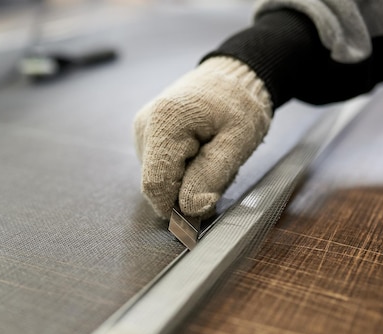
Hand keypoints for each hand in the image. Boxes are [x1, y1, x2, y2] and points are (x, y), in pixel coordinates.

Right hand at [134, 57, 272, 218]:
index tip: (204, 208)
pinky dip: (181, 170)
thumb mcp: (237, 141)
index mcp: (165, 123)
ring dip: (185, 180)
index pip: (155, 185)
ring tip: (210, 155)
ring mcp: (142, 130)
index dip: (176, 207)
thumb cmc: (239, 103)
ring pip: (158, 178)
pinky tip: (199, 152)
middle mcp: (144, 126)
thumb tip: (190, 210)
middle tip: (217, 169)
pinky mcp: (146, 135)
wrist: (234, 75)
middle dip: (186, 190)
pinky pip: (160, 167)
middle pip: (157, 183)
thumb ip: (211, 176)